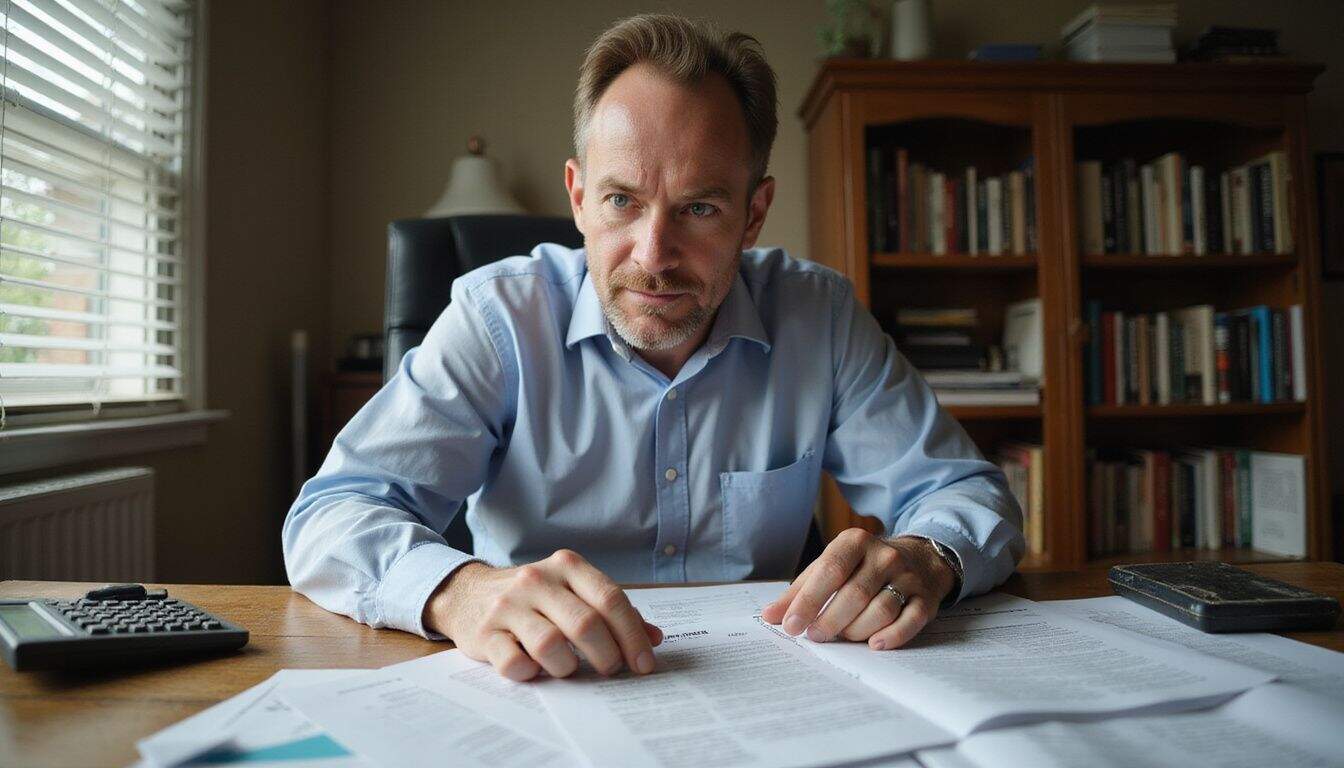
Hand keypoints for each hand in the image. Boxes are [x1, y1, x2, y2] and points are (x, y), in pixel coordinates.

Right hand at [423, 550, 662, 680]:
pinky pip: (515, 664)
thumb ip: (612, 612)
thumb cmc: (534, 598)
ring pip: (551, 646)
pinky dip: (531, 674)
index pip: (610, 599)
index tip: (644, 664)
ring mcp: (509, 606)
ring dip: (568, 667)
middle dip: (607, 656)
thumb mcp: (572, 593)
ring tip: (568, 669)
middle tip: (611, 671)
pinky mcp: (485, 634)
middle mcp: (537, 581)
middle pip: (586, 624)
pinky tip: (535, 669)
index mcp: (567, 567)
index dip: (632, 635)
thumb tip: (654, 638)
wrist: (468, 594)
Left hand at [761, 529, 954, 649]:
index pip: (829, 570)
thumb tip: (771, 616)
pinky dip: (892, 636)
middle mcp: (884, 556)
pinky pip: (910, 621)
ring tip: (842, 636)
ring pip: (880, 610)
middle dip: (830, 620)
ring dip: (856, 630)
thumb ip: (800, 591)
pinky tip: (874, 644)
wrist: (920, 559)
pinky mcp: (926, 599)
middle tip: (814, 636)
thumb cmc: (863, 567)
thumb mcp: (831, 567)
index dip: (809, 600)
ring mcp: (908, 577)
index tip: (791, 624)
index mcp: (855, 542)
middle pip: (854, 594)